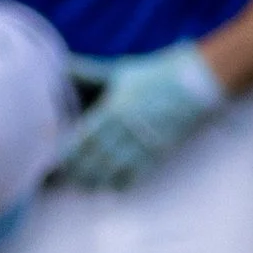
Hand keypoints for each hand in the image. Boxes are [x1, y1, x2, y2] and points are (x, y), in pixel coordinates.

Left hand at [55, 44, 226, 189]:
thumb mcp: (121, 71)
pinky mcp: (160, 151)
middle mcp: (127, 130)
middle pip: (94, 160)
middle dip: (76, 172)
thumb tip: (61, 65)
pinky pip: (136, 174)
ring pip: (112, 171)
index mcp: (114, 109)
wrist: (201, 83)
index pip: (82, 139)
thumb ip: (88, 73)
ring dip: (95, 181)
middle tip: (59, 179)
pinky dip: (121, 183)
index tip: (52, 159)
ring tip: (82, 186)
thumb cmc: (158, 74)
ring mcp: (145, 143)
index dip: (65, 153)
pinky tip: (110, 187)